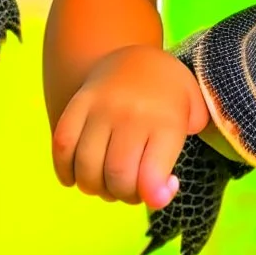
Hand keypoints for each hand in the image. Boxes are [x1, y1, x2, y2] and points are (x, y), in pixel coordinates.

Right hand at [51, 44, 208, 208]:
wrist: (137, 55)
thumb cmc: (169, 95)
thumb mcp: (193, 114)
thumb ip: (179, 156)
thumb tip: (157, 192)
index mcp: (166, 119)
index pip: (150, 176)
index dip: (154, 198)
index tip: (158, 195)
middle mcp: (132, 114)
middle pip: (117, 177)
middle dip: (124, 196)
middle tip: (131, 190)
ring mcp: (101, 108)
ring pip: (87, 168)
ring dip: (96, 188)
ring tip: (107, 183)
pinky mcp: (77, 105)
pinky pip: (62, 148)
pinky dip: (66, 171)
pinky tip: (77, 176)